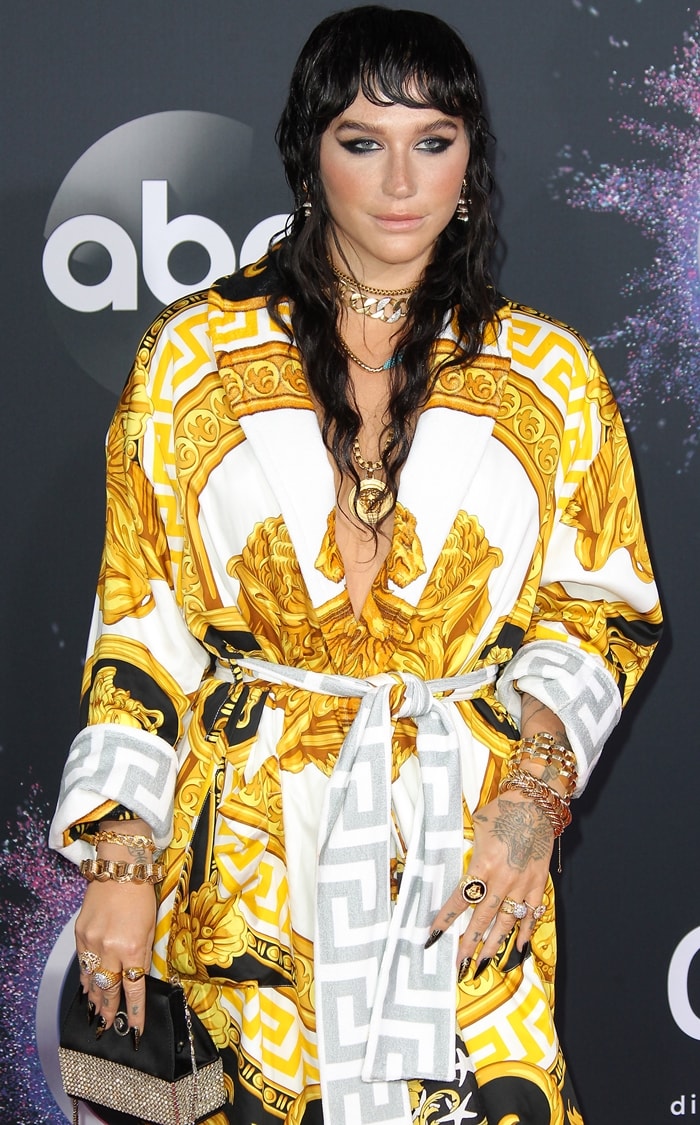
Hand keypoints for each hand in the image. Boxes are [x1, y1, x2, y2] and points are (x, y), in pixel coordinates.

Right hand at [75, 879, 156, 1040]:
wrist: (121, 869)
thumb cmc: (142, 897)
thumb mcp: (152, 928)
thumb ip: (144, 956)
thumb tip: (138, 979)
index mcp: (133, 948)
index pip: (133, 989)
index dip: (134, 1013)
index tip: (135, 1030)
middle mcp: (110, 949)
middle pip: (108, 990)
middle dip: (109, 1011)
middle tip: (108, 1027)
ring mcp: (92, 942)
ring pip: (91, 980)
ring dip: (94, 999)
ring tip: (96, 1014)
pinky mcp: (80, 934)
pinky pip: (82, 964)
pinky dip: (84, 978)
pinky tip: (86, 988)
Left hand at [427, 791, 553, 976]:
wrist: (536, 803)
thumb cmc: (502, 812)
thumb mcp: (476, 828)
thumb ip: (467, 853)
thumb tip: (455, 870)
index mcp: (484, 863)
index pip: (460, 899)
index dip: (446, 920)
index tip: (433, 937)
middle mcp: (504, 878)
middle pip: (483, 918)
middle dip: (469, 943)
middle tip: (458, 964)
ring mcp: (523, 883)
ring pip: (507, 921)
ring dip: (494, 944)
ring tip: (482, 964)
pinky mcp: (539, 883)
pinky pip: (532, 913)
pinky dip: (525, 932)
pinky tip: (518, 949)